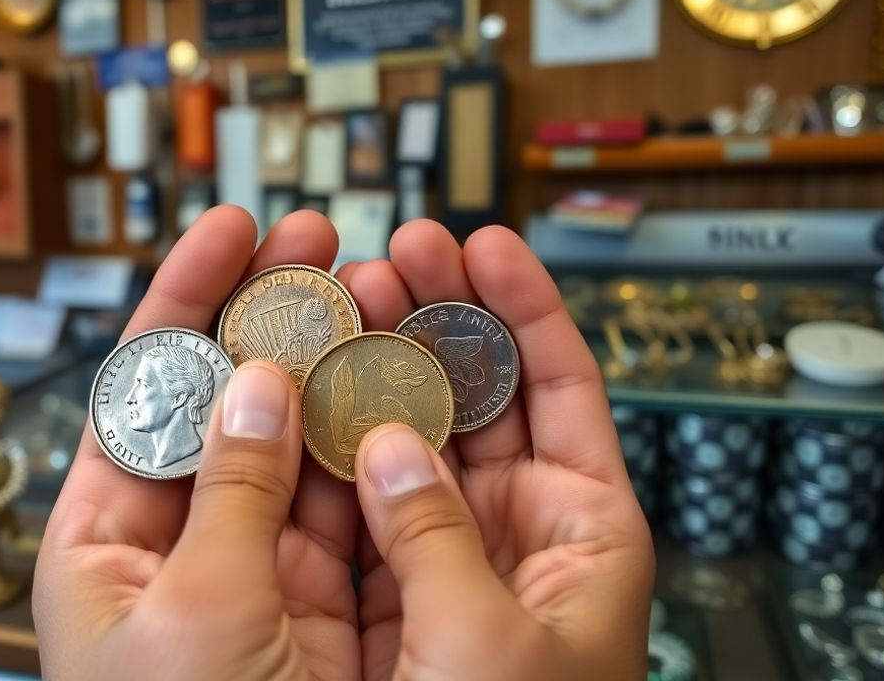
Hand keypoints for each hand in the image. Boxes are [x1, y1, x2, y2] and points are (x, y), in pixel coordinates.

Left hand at [33, 207, 360, 679]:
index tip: (231, 227)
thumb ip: (232, 492)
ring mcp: (259, 570)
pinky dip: (378, 443)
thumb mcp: (195, 617)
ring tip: (377, 290)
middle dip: (270, 313)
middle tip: (322, 238)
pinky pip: (352, 503)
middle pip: (224, 399)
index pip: (139, 388)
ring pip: (299, 443)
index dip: (183, 298)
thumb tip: (257, 385)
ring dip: (337, 367)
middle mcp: (181, 546)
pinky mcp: (328, 602)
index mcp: (105, 544)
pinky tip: (406, 386)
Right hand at [339, 221, 654, 678]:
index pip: (562, 388)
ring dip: (375, 370)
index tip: (486, 242)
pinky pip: (356, 505)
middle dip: (436, 318)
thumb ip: (435, 535)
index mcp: (583, 532)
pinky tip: (300, 400)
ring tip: (338, 301)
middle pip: (478, 396)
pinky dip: (329, 453)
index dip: (527, 308)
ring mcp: (443, 558)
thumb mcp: (490, 646)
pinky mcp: (380, 595)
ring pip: (408, 440)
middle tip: (390, 252)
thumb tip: (388, 443)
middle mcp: (515, 533)